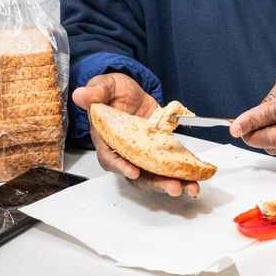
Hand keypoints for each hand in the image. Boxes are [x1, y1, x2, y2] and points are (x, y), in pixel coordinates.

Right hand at [73, 73, 200, 197]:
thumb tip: (80, 95)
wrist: (129, 91)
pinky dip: (182, 174)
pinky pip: (168, 167)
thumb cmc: (112, 92)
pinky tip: (195, 179)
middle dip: (154, 184)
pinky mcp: (158, 152)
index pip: (110, 158)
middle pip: (136, 175)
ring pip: (153, 175)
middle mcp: (124, 152)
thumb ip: (95, 92)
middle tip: (172, 187)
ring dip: (171, 183)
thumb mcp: (104, 87)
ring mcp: (141, 154)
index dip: (121, 166)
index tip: (133, 172)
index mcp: (106, 139)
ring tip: (189, 188)